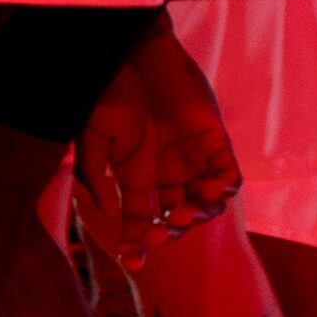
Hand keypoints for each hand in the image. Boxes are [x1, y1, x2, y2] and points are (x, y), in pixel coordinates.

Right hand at [74, 27, 240, 270]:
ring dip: (198, 214)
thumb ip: (92, 175)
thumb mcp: (89, 138)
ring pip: (204, 202)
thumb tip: (107, 212)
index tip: (132, 262)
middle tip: (162, 231)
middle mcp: (165, 173)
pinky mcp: (215, 140)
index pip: (137, 219)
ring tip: (187, 211)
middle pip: (174, 217)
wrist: (131, 53)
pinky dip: (223, 188)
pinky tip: (211, 190)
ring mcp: (191, 158)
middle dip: (169, 231)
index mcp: (134, 176)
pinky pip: (228, 175)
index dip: (135, 243)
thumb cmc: (106, 92)